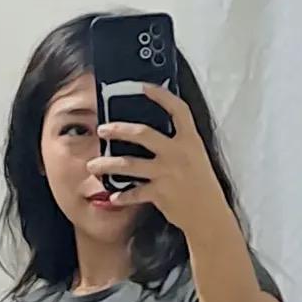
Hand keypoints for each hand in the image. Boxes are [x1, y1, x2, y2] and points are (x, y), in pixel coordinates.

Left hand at [86, 81, 229, 234]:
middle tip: (102, 130)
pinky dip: (122, 196)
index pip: (177, 110)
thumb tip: (152, 133)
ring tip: (93, 166)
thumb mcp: (196, 157)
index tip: (143, 87)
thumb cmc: (201, 185)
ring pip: (129, 164)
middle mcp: (178, 153)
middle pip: (143, 134)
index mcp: (190, 140)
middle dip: (118, 129)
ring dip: (107, 165)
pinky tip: (113, 197)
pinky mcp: (160, 193)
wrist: (209, 215)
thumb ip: (178, 143)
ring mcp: (168, 173)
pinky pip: (134, 193)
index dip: (161, 95)